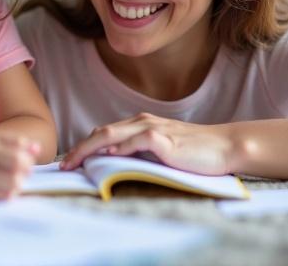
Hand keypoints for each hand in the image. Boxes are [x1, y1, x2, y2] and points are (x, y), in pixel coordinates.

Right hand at [0, 130, 39, 199]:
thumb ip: (14, 142)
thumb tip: (38, 148)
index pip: (19, 146)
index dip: (29, 154)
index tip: (27, 159)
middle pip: (17, 163)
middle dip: (27, 169)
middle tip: (24, 172)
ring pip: (12, 182)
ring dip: (20, 183)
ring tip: (16, 181)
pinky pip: (1, 196)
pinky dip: (9, 193)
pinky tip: (5, 189)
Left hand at [61, 113, 233, 174]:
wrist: (224, 145)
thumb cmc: (193, 151)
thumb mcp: (160, 149)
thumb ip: (138, 151)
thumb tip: (112, 160)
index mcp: (139, 123)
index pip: (104, 133)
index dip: (84, 146)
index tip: (69, 161)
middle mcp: (141, 121)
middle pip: (102, 133)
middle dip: (79, 148)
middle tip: (63, 165)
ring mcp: (153, 127)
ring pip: (112, 134)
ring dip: (89, 148)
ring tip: (74, 162)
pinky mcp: (165, 137)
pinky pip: (137, 140)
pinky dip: (120, 148)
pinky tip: (108, 157)